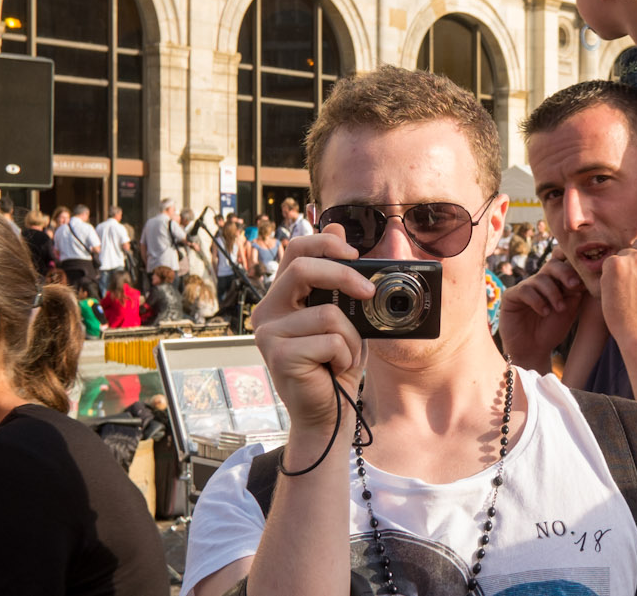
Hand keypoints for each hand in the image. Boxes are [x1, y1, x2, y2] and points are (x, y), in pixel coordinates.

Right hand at [249, 224, 372, 430]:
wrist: (329, 412)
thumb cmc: (335, 364)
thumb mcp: (345, 315)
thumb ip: (339, 278)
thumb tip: (336, 224)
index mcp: (282, 297)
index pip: (295, 250)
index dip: (324, 242)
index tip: (354, 253)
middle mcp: (267, 311)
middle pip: (303, 269)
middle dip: (345, 276)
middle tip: (369, 292)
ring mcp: (269, 334)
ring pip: (327, 314)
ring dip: (350, 338)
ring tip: (342, 356)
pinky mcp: (279, 355)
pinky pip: (330, 341)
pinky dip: (345, 356)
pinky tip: (334, 370)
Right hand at [498, 256, 586, 366]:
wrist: (534, 349)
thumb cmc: (552, 330)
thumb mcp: (569, 309)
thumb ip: (574, 292)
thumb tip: (584, 275)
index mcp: (555, 282)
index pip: (562, 263)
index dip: (572, 264)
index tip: (584, 276)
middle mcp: (539, 281)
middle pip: (552, 264)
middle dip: (565, 273)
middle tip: (574, 285)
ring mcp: (525, 287)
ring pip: (540, 278)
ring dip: (553, 293)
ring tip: (559, 308)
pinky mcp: (511, 296)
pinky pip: (525, 290)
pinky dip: (537, 300)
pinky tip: (544, 312)